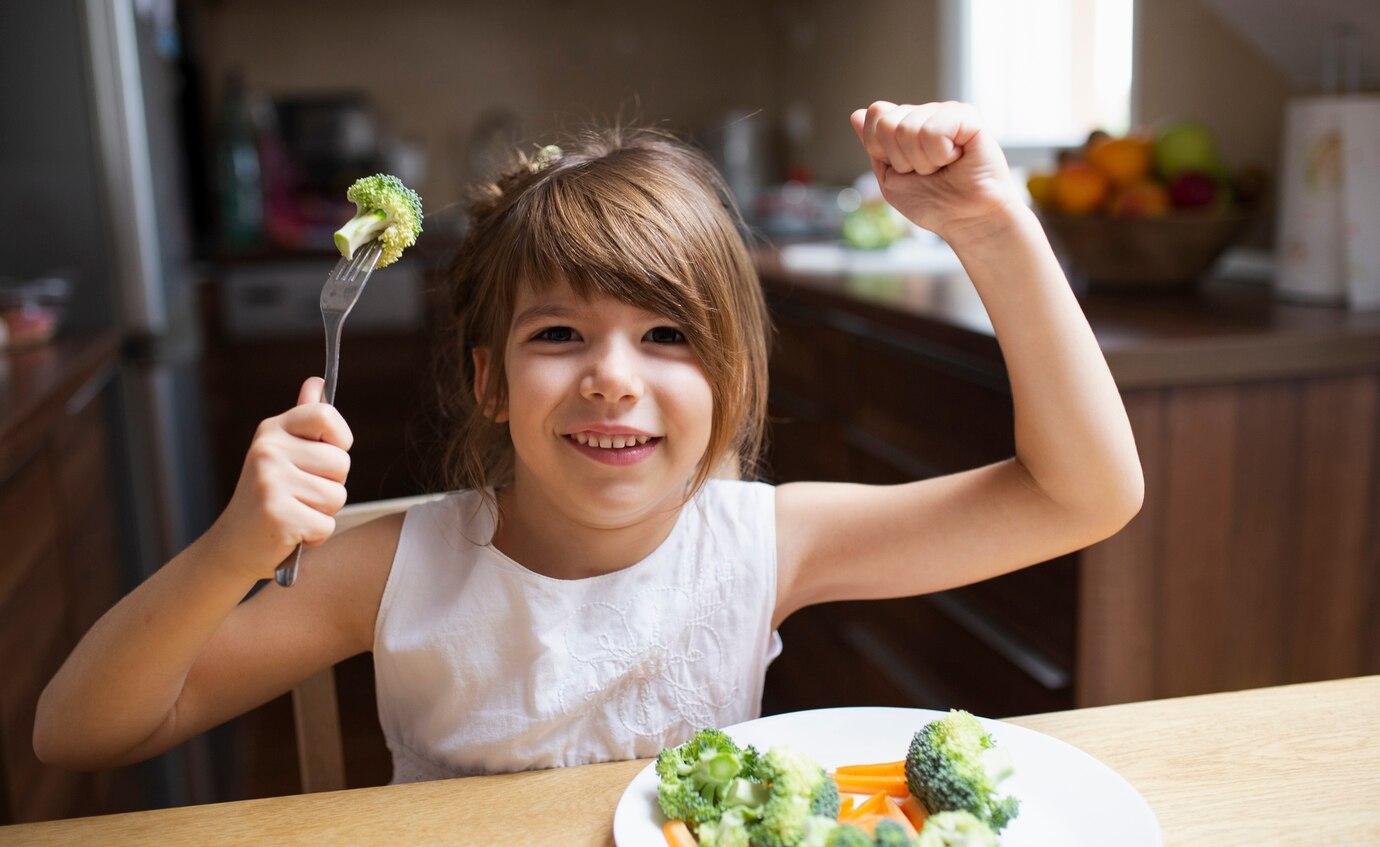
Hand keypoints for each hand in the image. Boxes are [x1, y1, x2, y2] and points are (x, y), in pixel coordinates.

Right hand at [208, 377, 352, 580]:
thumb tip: (317, 382)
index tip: (322, 458)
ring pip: (337, 496)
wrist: (234, 545)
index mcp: (273, 430)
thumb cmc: (269, 497)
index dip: (339, 441)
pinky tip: (291, 532)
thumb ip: (305, 421)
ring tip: (294, 512)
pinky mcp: (277, 514)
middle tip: (299, 494)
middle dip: (331, 485)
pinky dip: (315, 536)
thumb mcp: (283, 453)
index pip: (326, 416)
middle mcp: (268, 450)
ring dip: (323, 512)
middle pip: (341, 462)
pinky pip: (326, 524)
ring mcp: (270, 481)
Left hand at [850, 101, 1023, 239]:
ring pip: (908, 129)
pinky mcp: (967, 116)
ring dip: (923, 162)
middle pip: (888, 122)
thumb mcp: (890, 179)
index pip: (876, 114)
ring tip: (943, 168)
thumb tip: (856, 114)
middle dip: (902, 159)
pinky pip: (933, 131)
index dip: (882, 149)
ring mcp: (947, 111)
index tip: (904, 169)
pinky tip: (957, 159)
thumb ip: (873, 147)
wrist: (967, 220)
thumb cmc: (934, 203)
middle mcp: (926, 113)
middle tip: (927, 171)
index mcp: (906, 124)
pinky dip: (940, 155)